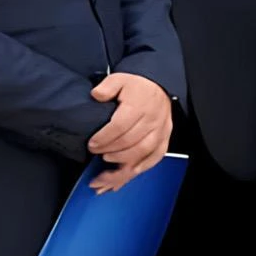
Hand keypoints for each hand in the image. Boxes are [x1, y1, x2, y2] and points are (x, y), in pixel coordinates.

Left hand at [85, 74, 172, 192]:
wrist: (159, 87)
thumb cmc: (137, 88)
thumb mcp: (119, 79)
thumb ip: (106, 86)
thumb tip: (97, 94)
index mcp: (140, 105)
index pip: (120, 126)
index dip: (104, 138)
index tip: (92, 144)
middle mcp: (152, 120)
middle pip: (131, 143)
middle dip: (110, 152)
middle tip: (96, 155)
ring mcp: (160, 132)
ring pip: (143, 154)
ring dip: (123, 165)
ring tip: (106, 173)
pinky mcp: (164, 140)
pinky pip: (154, 158)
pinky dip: (139, 169)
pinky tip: (125, 176)